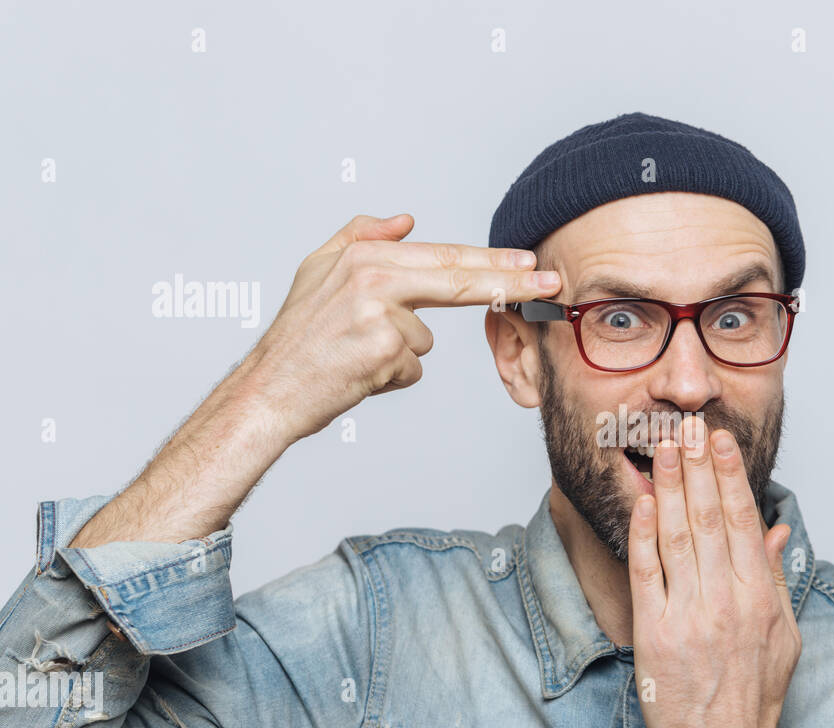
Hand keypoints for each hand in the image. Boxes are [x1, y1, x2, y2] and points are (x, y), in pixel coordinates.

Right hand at [240, 213, 559, 441]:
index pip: (445, 256)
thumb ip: (361, 236)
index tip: (529, 261)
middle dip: (512, 282)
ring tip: (356, 355)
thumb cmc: (296, 337)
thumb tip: (407, 220)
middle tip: (552, 283)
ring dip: (399, 354)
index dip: (492, 260)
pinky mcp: (385, 352)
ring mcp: (381, 316)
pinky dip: (389, 376)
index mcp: (366, 257)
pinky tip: (357, 373)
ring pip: (425, 339)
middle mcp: (375, 279)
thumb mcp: (316, 270)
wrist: (269, 389)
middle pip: (461, 280)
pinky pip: (411, 368)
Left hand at [626, 414, 801, 727]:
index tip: (720, 440)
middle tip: (688, 426)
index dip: (730, 475)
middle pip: (710, 519)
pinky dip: (644, 534)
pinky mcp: (655, 634)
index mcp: (760, 597)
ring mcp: (689, 616)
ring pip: (678, 536)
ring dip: (671, 487)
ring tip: (664, 448)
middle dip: (698, 467)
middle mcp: (726, 601)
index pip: (743, 521)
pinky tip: (643, 502)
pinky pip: (647, 573)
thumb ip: (775, 577)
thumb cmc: (754, 696)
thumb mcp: (783, 635)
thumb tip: (777, 530)